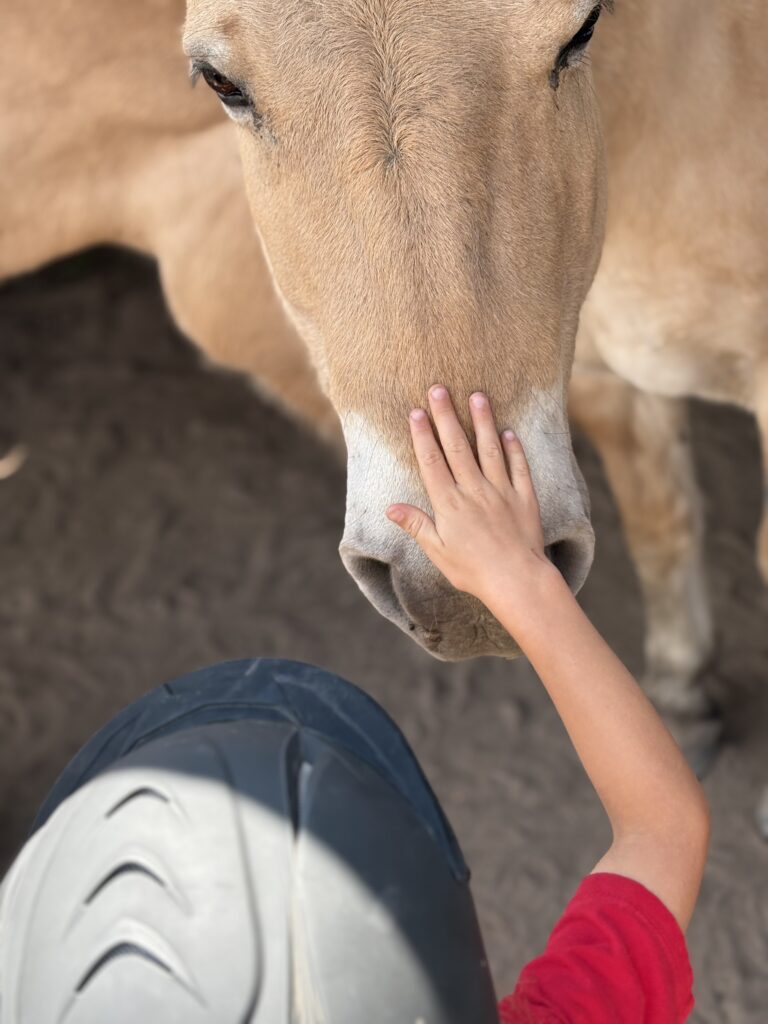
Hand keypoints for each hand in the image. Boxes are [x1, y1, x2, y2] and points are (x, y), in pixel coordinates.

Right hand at [386, 385, 553, 612]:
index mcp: (450, 504)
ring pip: (489, 449)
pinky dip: (514, 448)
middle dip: (446, 416)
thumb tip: (390, 508)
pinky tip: (508, 432)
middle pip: (457, 447)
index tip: (416, 412)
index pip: (432, 462)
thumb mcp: (438, 552)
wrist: (517, 580)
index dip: (423, 435)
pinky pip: (518, 467)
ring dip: (482, 421)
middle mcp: (474, 490)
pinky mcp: (524, 498)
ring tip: (477, 396)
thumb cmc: (473, 570)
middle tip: (439, 388)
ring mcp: (501, 491)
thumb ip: (416, 525)